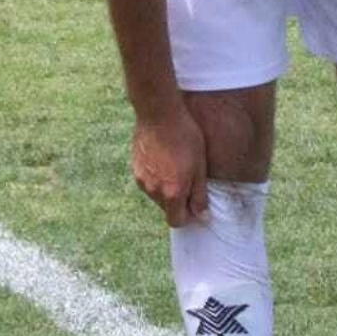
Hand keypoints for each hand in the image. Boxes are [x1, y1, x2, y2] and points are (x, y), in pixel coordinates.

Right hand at [131, 103, 207, 226]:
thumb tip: (202, 217)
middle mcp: (153, 190)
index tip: (194, 204)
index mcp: (172, 192)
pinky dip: (155, 176)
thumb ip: (199, 195)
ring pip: (156, 194)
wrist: (158, 113)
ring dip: (165, 188)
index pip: (176, 221)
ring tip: (174, 165)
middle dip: (177, 200)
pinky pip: (147, 180)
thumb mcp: (200, 167)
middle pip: (166, 208)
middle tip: (187, 178)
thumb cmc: (184, 137)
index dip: (187, 216)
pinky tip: (163, 158)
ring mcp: (141, 179)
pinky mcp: (134, 167)